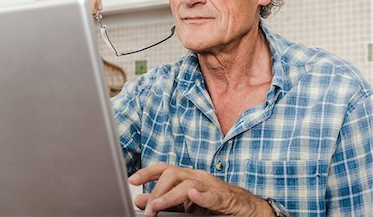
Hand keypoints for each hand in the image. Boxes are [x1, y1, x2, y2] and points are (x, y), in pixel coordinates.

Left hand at [128, 163, 274, 216]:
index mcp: (187, 176)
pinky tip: (192, 195)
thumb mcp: (184, 202)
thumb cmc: (213, 200)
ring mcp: (210, 185)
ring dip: (169, 196)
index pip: (164, 168)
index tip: (131, 179)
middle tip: (147, 208)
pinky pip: (212, 195)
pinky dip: (201, 195)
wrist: (244, 206)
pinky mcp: (223, 198)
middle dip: (156, 189)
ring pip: (188, 183)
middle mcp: (197, 176)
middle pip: (173, 173)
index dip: (147, 172)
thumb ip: (163, 200)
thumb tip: (139, 200)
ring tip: (156, 206)